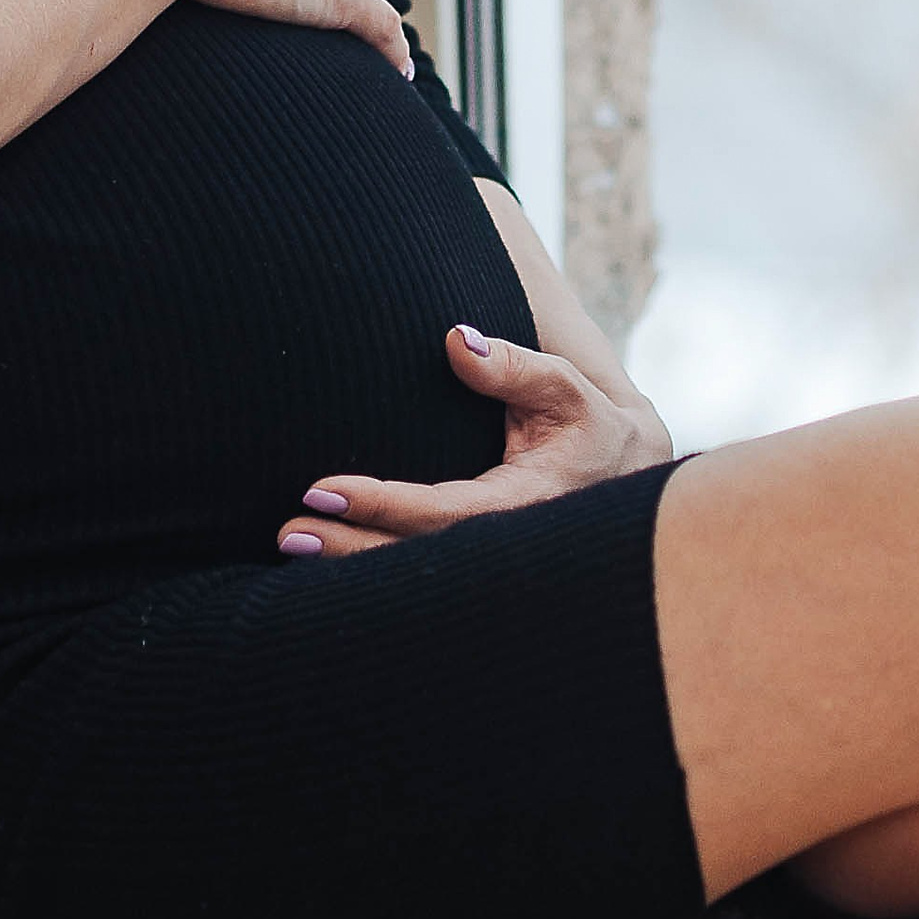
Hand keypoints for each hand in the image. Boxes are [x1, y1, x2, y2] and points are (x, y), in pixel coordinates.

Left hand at [275, 323, 674, 556]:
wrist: (631, 488)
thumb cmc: (593, 429)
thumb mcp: (564, 389)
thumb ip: (513, 365)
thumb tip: (455, 339)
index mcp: (525, 506)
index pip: (440, 512)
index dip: (379, 504)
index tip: (320, 490)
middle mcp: (506, 549)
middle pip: (416, 556)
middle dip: (349, 549)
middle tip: (287, 532)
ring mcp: (494, 570)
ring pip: (415, 578)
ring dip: (350, 567)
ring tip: (289, 548)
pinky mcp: (480, 575)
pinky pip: (422, 577)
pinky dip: (373, 575)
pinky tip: (323, 567)